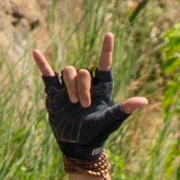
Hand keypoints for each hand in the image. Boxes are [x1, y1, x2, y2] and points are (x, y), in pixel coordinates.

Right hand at [31, 31, 150, 162]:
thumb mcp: (111, 120)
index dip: (106, 50)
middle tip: (84, 105)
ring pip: (68, 71)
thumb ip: (124, 109)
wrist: (78, 145)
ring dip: (70, 85)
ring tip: (73, 103)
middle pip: (83, 71)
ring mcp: (69, 87)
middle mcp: (86, 85)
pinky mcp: (55, 93)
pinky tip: (35, 52)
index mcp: (102, 88)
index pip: (105, 64)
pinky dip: (42, 64)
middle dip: (82, 86)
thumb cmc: (98, 133)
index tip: (109, 34)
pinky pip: (48, 74)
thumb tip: (144, 102)